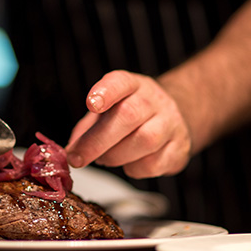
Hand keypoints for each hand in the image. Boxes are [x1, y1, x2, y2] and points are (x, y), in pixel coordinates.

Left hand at [65, 70, 191, 178]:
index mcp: (132, 85)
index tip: (91, 104)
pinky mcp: (180, 148)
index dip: (105, 91)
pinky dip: (134, 169)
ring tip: (105, 159)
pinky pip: (154, 163)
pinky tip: (129, 163)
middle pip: (129, 115)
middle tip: (77, 158)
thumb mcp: (107, 111)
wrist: (172, 119)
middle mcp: (154, 100)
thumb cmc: (131, 116)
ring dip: (116, 156)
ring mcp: (171, 123)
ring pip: (144, 140)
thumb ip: (87, 128)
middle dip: (97, 141)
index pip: (120, 82)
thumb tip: (70, 151)